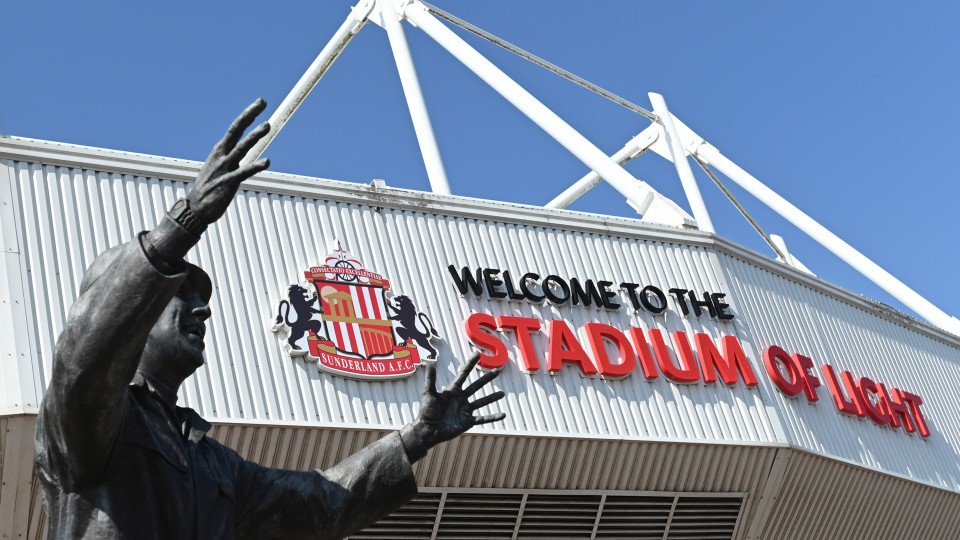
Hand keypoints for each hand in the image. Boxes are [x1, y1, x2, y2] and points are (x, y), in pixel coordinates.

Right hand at [189, 98, 270, 224]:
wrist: (196, 207)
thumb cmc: (211, 186)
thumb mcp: (221, 166)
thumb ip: (233, 156)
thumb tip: (244, 147)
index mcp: (220, 149)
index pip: (236, 128)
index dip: (248, 114)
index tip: (261, 102)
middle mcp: (221, 155)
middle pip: (236, 130)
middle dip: (249, 116)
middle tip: (262, 102)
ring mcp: (224, 167)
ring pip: (241, 147)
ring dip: (254, 136)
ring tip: (267, 125)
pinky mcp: (227, 182)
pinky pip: (243, 172)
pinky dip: (255, 166)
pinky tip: (266, 161)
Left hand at [401, 353, 505, 459]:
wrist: (428, 430)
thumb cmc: (426, 412)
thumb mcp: (428, 393)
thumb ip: (430, 379)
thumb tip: (430, 363)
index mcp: (453, 390)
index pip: (464, 374)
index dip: (470, 364)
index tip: (477, 354)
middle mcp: (461, 398)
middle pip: (477, 386)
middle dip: (487, 378)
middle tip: (498, 370)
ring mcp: (465, 410)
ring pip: (482, 401)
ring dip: (492, 398)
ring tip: (502, 393)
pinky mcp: (468, 421)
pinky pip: (483, 418)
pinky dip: (493, 417)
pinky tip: (503, 415)